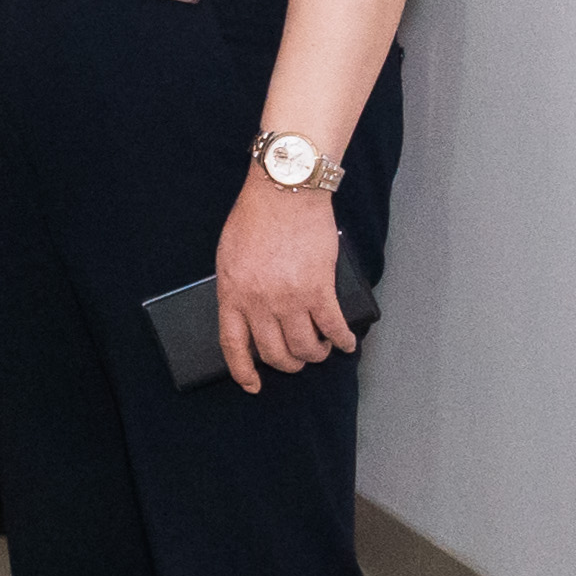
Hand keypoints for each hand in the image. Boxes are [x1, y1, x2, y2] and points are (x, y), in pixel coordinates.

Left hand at [210, 176, 352, 394]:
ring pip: (305, 346)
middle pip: (275, 353)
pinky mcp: (319, 289)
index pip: (234, 346)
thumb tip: (248, 315)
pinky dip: (342, 340)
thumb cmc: (255, 217)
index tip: (253, 384)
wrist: (284, 191)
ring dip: (316, 354)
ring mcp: (290, 298)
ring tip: (321, 349)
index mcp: (232, 294)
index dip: (244, 371)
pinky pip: (333, 327)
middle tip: (298, 360)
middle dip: (289, 364)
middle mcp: (259, 303)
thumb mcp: (229, 256)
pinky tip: (347, 342)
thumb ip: (236, 288)